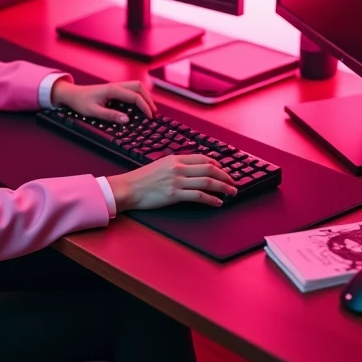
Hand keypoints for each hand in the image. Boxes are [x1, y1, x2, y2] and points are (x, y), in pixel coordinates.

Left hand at [50, 79, 156, 123]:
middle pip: (139, 87)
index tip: (149, 117)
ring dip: (145, 96)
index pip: (135, 96)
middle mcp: (116, 85)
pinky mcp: (115, 89)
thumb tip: (127, 120)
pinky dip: (139, 95)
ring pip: (136, 86)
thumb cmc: (81, 103)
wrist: (72, 94)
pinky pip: (131, 89)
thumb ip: (110, 115)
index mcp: (112, 90)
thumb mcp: (93, 112)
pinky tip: (139, 105)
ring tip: (149, 110)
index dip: (144, 107)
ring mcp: (116, 86)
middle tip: (153, 113)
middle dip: (148, 99)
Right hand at [106, 154, 236, 210]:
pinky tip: (218, 202)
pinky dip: (211, 199)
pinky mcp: (174, 194)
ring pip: (207, 182)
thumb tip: (190, 170)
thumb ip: (175, 166)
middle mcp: (178, 168)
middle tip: (233, 182)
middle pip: (209, 169)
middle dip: (225, 176)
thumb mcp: (160, 165)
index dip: (217, 165)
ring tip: (231, 192)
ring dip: (223, 187)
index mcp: (175, 158)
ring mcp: (177, 181)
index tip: (224, 170)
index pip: (202, 158)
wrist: (127, 188)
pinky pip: (199, 196)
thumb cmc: (141, 179)